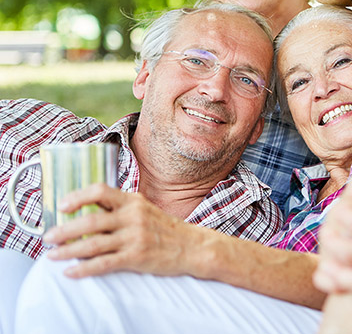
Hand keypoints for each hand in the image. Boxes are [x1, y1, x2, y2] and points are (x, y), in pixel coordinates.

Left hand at [43, 183, 204, 277]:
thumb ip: (121, 208)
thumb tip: (89, 209)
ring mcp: (135, 237)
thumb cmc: (165, 229)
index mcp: (133, 201)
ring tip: (53, 256)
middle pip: (90, 221)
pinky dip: (84, 269)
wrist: (192, 246)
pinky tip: (71, 272)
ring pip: (93, 244)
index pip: (100, 191)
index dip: (78, 197)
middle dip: (64, 230)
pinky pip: (104, 263)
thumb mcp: (145, 209)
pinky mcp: (136, 257)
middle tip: (48, 237)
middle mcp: (133, 217)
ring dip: (68, 251)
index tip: (62, 206)